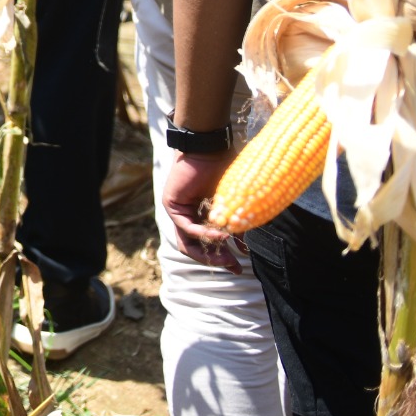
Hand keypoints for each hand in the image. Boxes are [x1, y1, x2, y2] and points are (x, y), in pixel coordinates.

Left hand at [162, 151, 240, 270]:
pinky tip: (222, 235)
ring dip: (208, 252)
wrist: (211, 148)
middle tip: (234, 266)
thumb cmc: (225, 169)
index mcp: (202, 216)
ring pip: (187, 242)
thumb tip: (243, 247)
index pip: (207, 244)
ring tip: (228, 256)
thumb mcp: (233, 204)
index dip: (223, 257)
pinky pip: (187, 227)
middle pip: (195, 247)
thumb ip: (235, 224)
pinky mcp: (172, 205)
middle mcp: (188, 215)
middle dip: (215, 259)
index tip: (240, 267)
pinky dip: (204, 234)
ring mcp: (178, 211)